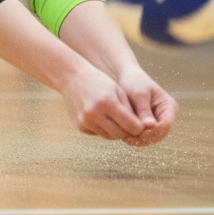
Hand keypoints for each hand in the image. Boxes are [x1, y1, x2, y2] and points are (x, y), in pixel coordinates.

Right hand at [59, 65, 174, 145]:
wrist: (71, 78)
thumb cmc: (99, 82)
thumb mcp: (118, 92)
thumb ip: (130, 111)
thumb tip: (141, 130)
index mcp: (107, 102)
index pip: (132, 125)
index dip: (139, 126)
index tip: (141, 123)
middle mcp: (94, 113)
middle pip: (121, 134)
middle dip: (128, 131)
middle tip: (130, 124)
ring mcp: (85, 121)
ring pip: (110, 136)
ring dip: (116, 131)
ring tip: (116, 118)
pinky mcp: (79, 126)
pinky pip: (98, 133)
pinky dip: (103, 129)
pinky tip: (101, 117)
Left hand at [112, 65, 176, 145]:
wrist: (122, 77)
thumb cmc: (132, 82)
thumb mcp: (138, 94)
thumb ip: (144, 111)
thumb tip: (150, 127)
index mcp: (169, 107)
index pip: (165, 125)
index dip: (153, 132)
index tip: (139, 132)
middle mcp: (164, 117)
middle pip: (159, 134)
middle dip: (145, 138)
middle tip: (129, 138)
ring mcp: (155, 122)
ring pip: (150, 138)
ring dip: (139, 140)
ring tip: (125, 138)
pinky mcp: (144, 125)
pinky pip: (142, 136)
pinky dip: (134, 138)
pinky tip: (123, 136)